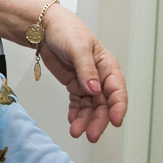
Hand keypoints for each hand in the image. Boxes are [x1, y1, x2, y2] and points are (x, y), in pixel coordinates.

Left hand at [39, 5, 127, 141]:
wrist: (44, 28)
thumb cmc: (66, 30)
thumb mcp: (78, 48)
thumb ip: (86, 69)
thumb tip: (94, 89)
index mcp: (107, 65)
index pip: (117, 90)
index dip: (118, 107)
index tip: (115, 121)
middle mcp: (100, 76)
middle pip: (104, 103)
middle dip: (99, 120)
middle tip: (91, 134)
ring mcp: (87, 82)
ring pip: (91, 107)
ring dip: (85, 120)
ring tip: (76, 131)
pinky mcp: (74, 85)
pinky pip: (78, 103)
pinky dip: (75, 113)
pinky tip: (72, 121)